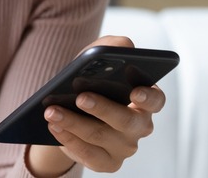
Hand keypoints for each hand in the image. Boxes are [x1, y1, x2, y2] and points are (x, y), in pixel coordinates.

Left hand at [44, 36, 166, 172]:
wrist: (69, 111)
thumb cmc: (89, 81)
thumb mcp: (96, 59)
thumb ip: (112, 46)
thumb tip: (123, 45)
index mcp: (144, 100)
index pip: (156, 99)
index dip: (148, 97)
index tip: (134, 92)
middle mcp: (139, 126)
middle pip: (126, 120)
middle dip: (102, 108)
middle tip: (80, 97)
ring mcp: (124, 147)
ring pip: (100, 136)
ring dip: (74, 122)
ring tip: (51, 111)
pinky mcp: (106, 162)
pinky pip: (88, 154)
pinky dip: (69, 140)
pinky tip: (54, 126)